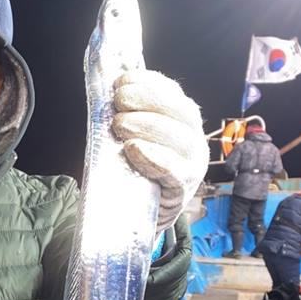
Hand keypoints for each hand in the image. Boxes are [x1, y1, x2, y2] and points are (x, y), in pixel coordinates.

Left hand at [111, 62, 207, 223]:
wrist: (134, 218)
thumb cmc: (132, 171)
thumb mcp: (130, 136)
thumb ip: (126, 114)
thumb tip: (108, 89)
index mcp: (181, 119)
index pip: (172, 93)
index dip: (148, 82)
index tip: (122, 81)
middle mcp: (192, 139)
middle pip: (181, 112)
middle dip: (148, 100)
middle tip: (119, 102)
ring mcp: (192, 166)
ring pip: (181, 139)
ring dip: (148, 125)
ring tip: (119, 125)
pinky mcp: (183, 192)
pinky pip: (175, 171)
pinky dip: (155, 157)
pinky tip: (134, 149)